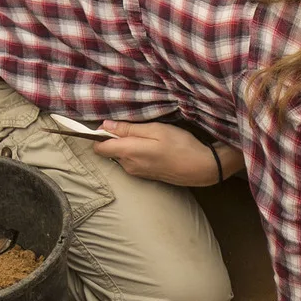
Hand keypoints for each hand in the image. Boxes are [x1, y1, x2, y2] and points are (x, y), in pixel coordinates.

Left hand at [94, 121, 232, 186]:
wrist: (202, 168)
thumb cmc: (181, 146)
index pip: (98, 148)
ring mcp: (137, 172)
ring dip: (128, 145)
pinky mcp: (145, 175)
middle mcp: (128, 166)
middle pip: (109, 151)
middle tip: (134, 126)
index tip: (108, 124)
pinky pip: (132, 161)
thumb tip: (105, 126)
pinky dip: (137, 152)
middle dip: (116, 138)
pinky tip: (153, 146)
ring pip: (121, 155)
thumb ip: (128, 129)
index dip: (99, 135)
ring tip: (147, 136)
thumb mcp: (155, 130)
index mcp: (128, 153)